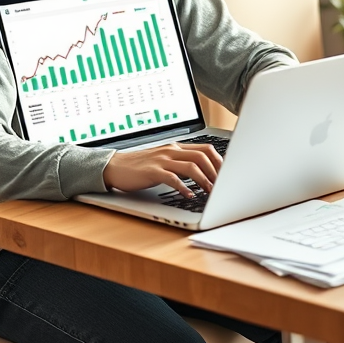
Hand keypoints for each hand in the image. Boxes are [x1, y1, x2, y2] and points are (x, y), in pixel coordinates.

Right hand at [102, 143, 222, 196]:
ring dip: (204, 180)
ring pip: (191, 166)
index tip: (228, 174)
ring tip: (210, 192)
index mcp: (176, 147)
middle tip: (223, 186)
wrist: (115, 166)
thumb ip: (181, 162)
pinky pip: (173, 178)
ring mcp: (162, 160)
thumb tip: (203, 172)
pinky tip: (189, 195)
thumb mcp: (163, 159)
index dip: (220, 161)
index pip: (206, 148)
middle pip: (202, 156)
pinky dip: (184, 187)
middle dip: (216, 172)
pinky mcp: (152, 172)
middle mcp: (171, 151)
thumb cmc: (140, 166)